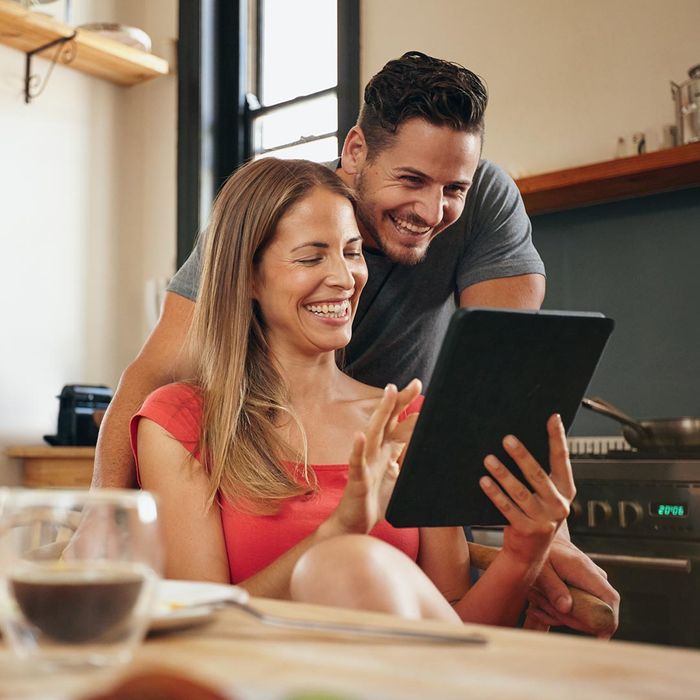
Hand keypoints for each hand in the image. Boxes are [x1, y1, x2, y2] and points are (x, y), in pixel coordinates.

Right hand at [326, 379, 420, 535]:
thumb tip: (428, 450)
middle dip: (400, 401)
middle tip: (416, 383)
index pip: (399, 423)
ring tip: (388, 393)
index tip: (421, 388)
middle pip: (388, 420)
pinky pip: (356, 462)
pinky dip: (357, 448)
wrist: (355, 524)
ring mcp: (365, 463)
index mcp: (386, 450)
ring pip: (373, 432)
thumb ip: (408, 461)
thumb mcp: (399, 478)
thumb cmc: (374, 500)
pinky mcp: (357, 479)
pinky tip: (359, 436)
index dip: (410, 407)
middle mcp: (375, 451)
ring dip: (381, 412)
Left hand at [479, 414, 575, 577]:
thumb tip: (523, 440)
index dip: (558, 437)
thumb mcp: (547, 496)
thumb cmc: (535, 515)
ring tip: (489, 459)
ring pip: (520, 492)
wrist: (530, 555)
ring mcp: (543, 520)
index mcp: (566, 490)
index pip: (562, 459)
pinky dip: (495, 494)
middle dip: (521, 455)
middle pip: (537, 475)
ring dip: (503, 474)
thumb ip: (542, 474)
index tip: (552, 417)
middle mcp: (558, 505)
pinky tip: (484, 481)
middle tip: (507, 439)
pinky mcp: (526, 531)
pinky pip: (507, 508)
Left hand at [523, 539, 619, 637]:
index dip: (607, 622)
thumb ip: (553, 587)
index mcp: (586, 572)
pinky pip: (578, 609)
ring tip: (537, 598)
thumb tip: (565, 607)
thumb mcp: (541, 568)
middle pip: (595, 614)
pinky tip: (541, 603)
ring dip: (558, 613)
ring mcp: (593, 584)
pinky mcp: (588, 589)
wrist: (546, 538)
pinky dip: (559, 610)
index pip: (609, 600)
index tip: (598, 638)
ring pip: (584, 613)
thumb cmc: (543, 551)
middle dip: (567, 618)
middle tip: (541, 605)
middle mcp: (595, 578)